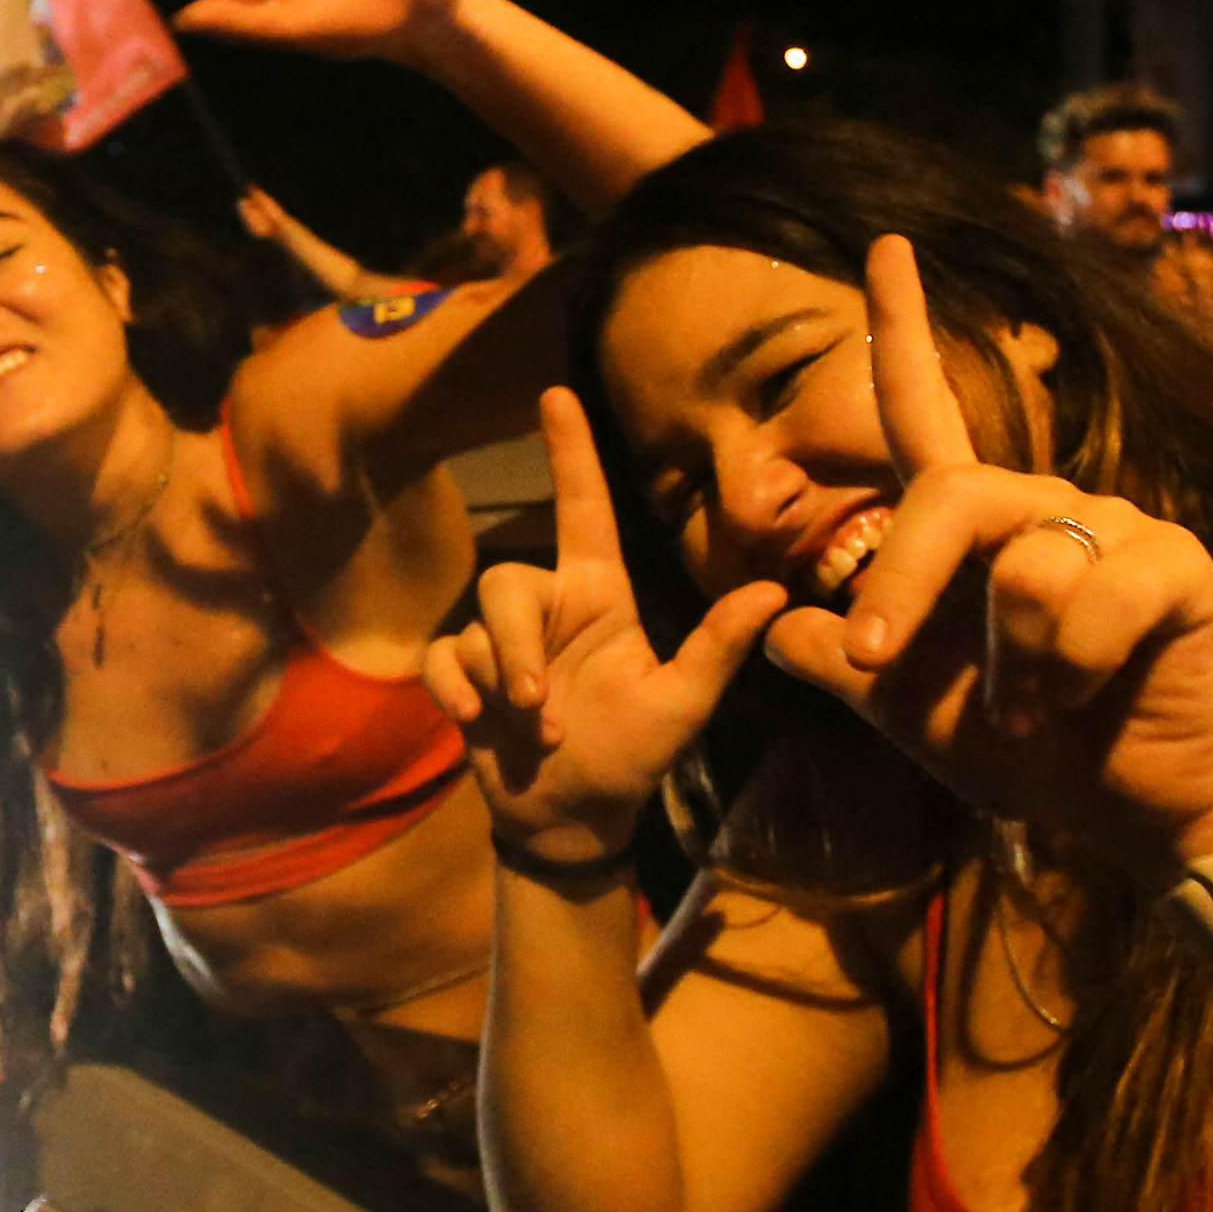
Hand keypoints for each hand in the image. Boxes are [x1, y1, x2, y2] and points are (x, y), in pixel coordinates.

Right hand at [427, 392, 789, 858]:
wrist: (575, 819)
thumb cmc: (633, 755)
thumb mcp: (682, 705)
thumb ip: (717, 647)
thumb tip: (772, 592)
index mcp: (599, 596)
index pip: (580, 508)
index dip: (570, 452)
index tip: (557, 393)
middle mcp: (549, 607)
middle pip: (506, 580)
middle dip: (514, 643)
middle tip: (537, 702)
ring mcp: (501, 643)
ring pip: (475, 626)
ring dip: (497, 678)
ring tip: (532, 731)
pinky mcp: (462, 678)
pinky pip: (440, 659)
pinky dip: (452, 689)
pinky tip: (474, 723)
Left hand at [753, 237, 1212, 868]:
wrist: (1142, 813)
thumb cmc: (1034, 751)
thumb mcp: (910, 712)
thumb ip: (842, 664)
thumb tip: (770, 624)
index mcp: (976, 525)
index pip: (924, 409)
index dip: (900, 328)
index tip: (883, 245)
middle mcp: (1043, 504)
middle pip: (948, 496)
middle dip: (901, 585)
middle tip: (883, 662)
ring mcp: (1114, 525)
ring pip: (1023, 568)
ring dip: (1010, 668)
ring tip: (1036, 706)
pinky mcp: (1175, 564)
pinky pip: (1091, 602)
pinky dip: (1070, 672)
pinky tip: (1092, 694)